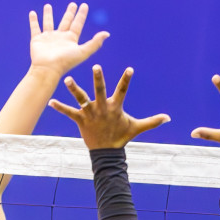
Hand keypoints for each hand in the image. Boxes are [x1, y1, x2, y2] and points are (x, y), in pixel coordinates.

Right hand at [28, 2, 108, 77]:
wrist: (48, 69)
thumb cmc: (65, 62)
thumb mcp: (83, 52)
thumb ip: (95, 43)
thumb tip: (107, 33)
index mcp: (70, 39)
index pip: (77, 24)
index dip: (81, 15)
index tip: (84, 5)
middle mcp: (60, 37)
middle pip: (66, 22)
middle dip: (69, 13)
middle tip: (73, 4)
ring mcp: (48, 38)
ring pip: (48, 23)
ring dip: (48, 14)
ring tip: (48, 5)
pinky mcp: (37, 40)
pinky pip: (35, 28)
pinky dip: (33, 21)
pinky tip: (32, 13)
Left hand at [49, 65, 169, 149]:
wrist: (107, 153)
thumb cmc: (121, 136)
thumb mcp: (137, 128)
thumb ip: (152, 121)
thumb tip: (168, 118)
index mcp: (115, 107)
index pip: (123, 90)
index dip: (126, 80)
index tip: (129, 69)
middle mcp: (102, 108)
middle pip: (100, 91)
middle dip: (98, 79)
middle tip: (96, 66)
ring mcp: (90, 114)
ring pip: (81, 99)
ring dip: (74, 89)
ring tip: (66, 79)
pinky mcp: (80, 120)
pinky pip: (69, 113)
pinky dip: (60, 107)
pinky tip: (50, 102)